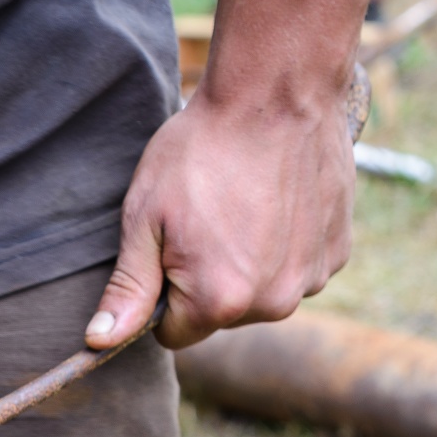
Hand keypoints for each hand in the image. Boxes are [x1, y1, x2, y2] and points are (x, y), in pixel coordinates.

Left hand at [85, 91, 355, 350]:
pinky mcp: (337, 251)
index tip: (169, 249)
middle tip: (206, 219)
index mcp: (219, 301)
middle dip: (205, 280)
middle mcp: (274, 302)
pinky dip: (283, 244)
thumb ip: (128, 289)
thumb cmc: (200, 151)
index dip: (163, 295)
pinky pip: (295, 267)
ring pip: (260, 292)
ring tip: (242, 206)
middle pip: (220, 315)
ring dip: (247, 263)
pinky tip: (276, 201)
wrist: (276, 93)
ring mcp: (311, 277)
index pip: (174, 334)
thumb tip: (99, 342)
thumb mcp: (145, 218)